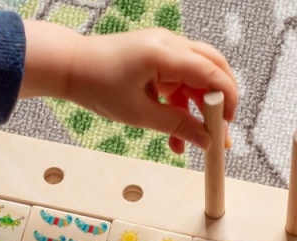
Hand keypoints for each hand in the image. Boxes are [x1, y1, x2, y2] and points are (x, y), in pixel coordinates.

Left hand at [20, 21, 237, 153]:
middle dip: (220, 100)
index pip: (211, 71)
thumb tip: (205, 140)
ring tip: (191, 142)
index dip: (226, 98)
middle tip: (220, 130)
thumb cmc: (96, 84)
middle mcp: (168, 43)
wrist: (69, 67)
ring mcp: (163, 47)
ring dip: (196, 108)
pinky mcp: (156, 56)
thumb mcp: (138, 113)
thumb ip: (177, 126)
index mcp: (164, 53)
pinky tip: (175, 134)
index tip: (227, 124)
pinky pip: (179, 79)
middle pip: (212, 67)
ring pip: (196, 77)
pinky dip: (180, 104)